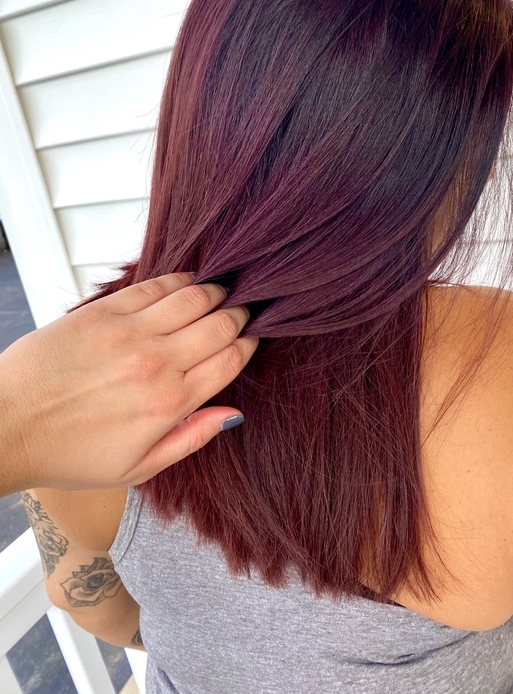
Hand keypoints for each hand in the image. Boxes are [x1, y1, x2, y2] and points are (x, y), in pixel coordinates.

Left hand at [0, 273, 257, 493]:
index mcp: (169, 404)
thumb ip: (190, 439)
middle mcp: (156, 363)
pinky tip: (186, 284)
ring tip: (218, 295)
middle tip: (240, 313)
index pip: (230, 359)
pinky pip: (155, 285)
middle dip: (239, 315)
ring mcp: (129, 332)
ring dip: (214, 292)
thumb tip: (232, 415)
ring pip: (194, 297)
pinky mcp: (103, 310)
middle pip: (221, 324)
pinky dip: (179, 280)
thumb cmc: (67, 452)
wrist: (7, 425)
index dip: (249, 343)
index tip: (251, 337)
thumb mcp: (136, 468)